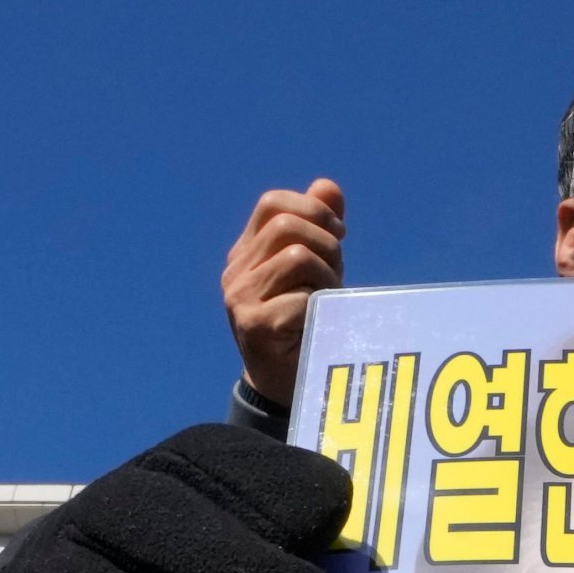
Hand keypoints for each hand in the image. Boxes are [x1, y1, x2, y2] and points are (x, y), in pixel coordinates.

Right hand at [223, 181, 346, 407]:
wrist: (287, 385)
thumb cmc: (306, 324)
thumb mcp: (316, 269)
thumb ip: (319, 227)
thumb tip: (328, 186)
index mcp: (246, 252)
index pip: (272, 203)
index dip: (312, 208)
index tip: (338, 234)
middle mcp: (235, 272)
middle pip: (287, 225)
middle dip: (326, 244)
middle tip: (335, 274)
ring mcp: (240, 298)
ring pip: (298, 257)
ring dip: (327, 277)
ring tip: (327, 300)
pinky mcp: (254, 325)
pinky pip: (300, 298)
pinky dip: (320, 308)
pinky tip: (317, 325)